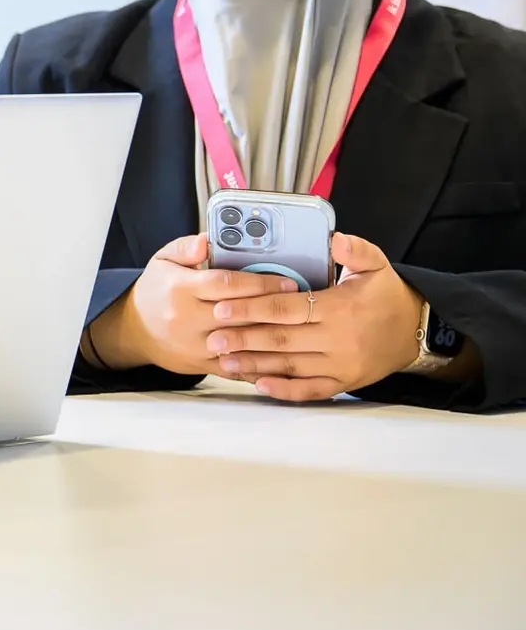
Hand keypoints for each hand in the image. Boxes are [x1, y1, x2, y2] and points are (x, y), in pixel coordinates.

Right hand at [90, 233, 298, 374]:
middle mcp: (187, 318)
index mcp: (180, 289)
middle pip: (240, 315)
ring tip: (301, 329)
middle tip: (305, 303)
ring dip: (274, 337)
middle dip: (276, 309)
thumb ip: (187, 247)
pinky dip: (262, 363)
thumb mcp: (163, 260)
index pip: (226, 284)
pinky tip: (285, 357)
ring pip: (243, 343)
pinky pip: (238, 367)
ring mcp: (196, 345)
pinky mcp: (203, 364)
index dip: (261, 282)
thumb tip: (208, 240)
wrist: (136, 330)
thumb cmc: (156, 291)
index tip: (288, 281)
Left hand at [203, 232, 424, 400]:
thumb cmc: (387, 295)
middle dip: (244, 338)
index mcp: (340, 308)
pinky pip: (311, 390)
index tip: (223, 307)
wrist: (416, 331)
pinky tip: (260, 385)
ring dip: (256, 364)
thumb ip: (355, 250)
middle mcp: (339, 339)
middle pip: (283, 339)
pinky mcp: (345, 382)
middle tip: (213, 337)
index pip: (287, 308)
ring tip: (224, 360)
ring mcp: (342, 365)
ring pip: (291, 366)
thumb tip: (334, 239)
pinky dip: (285, 390)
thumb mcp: (377, 265)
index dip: (253, 307)